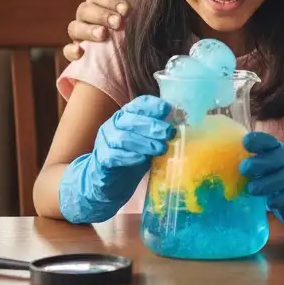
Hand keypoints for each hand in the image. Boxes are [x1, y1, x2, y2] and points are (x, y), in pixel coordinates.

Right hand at [58, 95, 173, 223]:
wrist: (108, 180)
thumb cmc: (132, 155)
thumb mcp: (147, 140)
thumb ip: (159, 131)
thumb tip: (182, 122)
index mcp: (127, 115)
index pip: (138, 104)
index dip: (152, 105)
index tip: (168, 109)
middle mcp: (114, 125)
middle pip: (131, 120)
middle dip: (153, 125)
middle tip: (170, 133)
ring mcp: (105, 142)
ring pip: (123, 138)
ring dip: (144, 143)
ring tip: (161, 148)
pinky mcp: (101, 160)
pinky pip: (113, 156)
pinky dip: (130, 157)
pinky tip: (142, 159)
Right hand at [63, 0, 133, 62]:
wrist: (135, 50)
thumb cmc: (134, 24)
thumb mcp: (137, 8)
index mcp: (99, 3)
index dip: (110, 0)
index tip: (126, 10)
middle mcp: (86, 17)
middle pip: (84, 9)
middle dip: (101, 15)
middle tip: (117, 23)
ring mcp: (79, 35)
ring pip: (74, 27)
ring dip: (88, 30)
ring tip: (103, 35)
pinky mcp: (76, 52)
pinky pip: (67, 51)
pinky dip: (71, 51)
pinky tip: (80, 52)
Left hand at [239, 132, 283, 229]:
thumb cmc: (279, 181)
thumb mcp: (267, 170)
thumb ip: (252, 166)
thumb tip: (222, 165)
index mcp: (279, 152)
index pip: (270, 142)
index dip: (259, 140)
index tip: (244, 142)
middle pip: (279, 157)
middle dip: (260, 162)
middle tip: (243, 169)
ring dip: (268, 182)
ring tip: (252, 189)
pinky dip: (282, 198)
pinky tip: (270, 203)